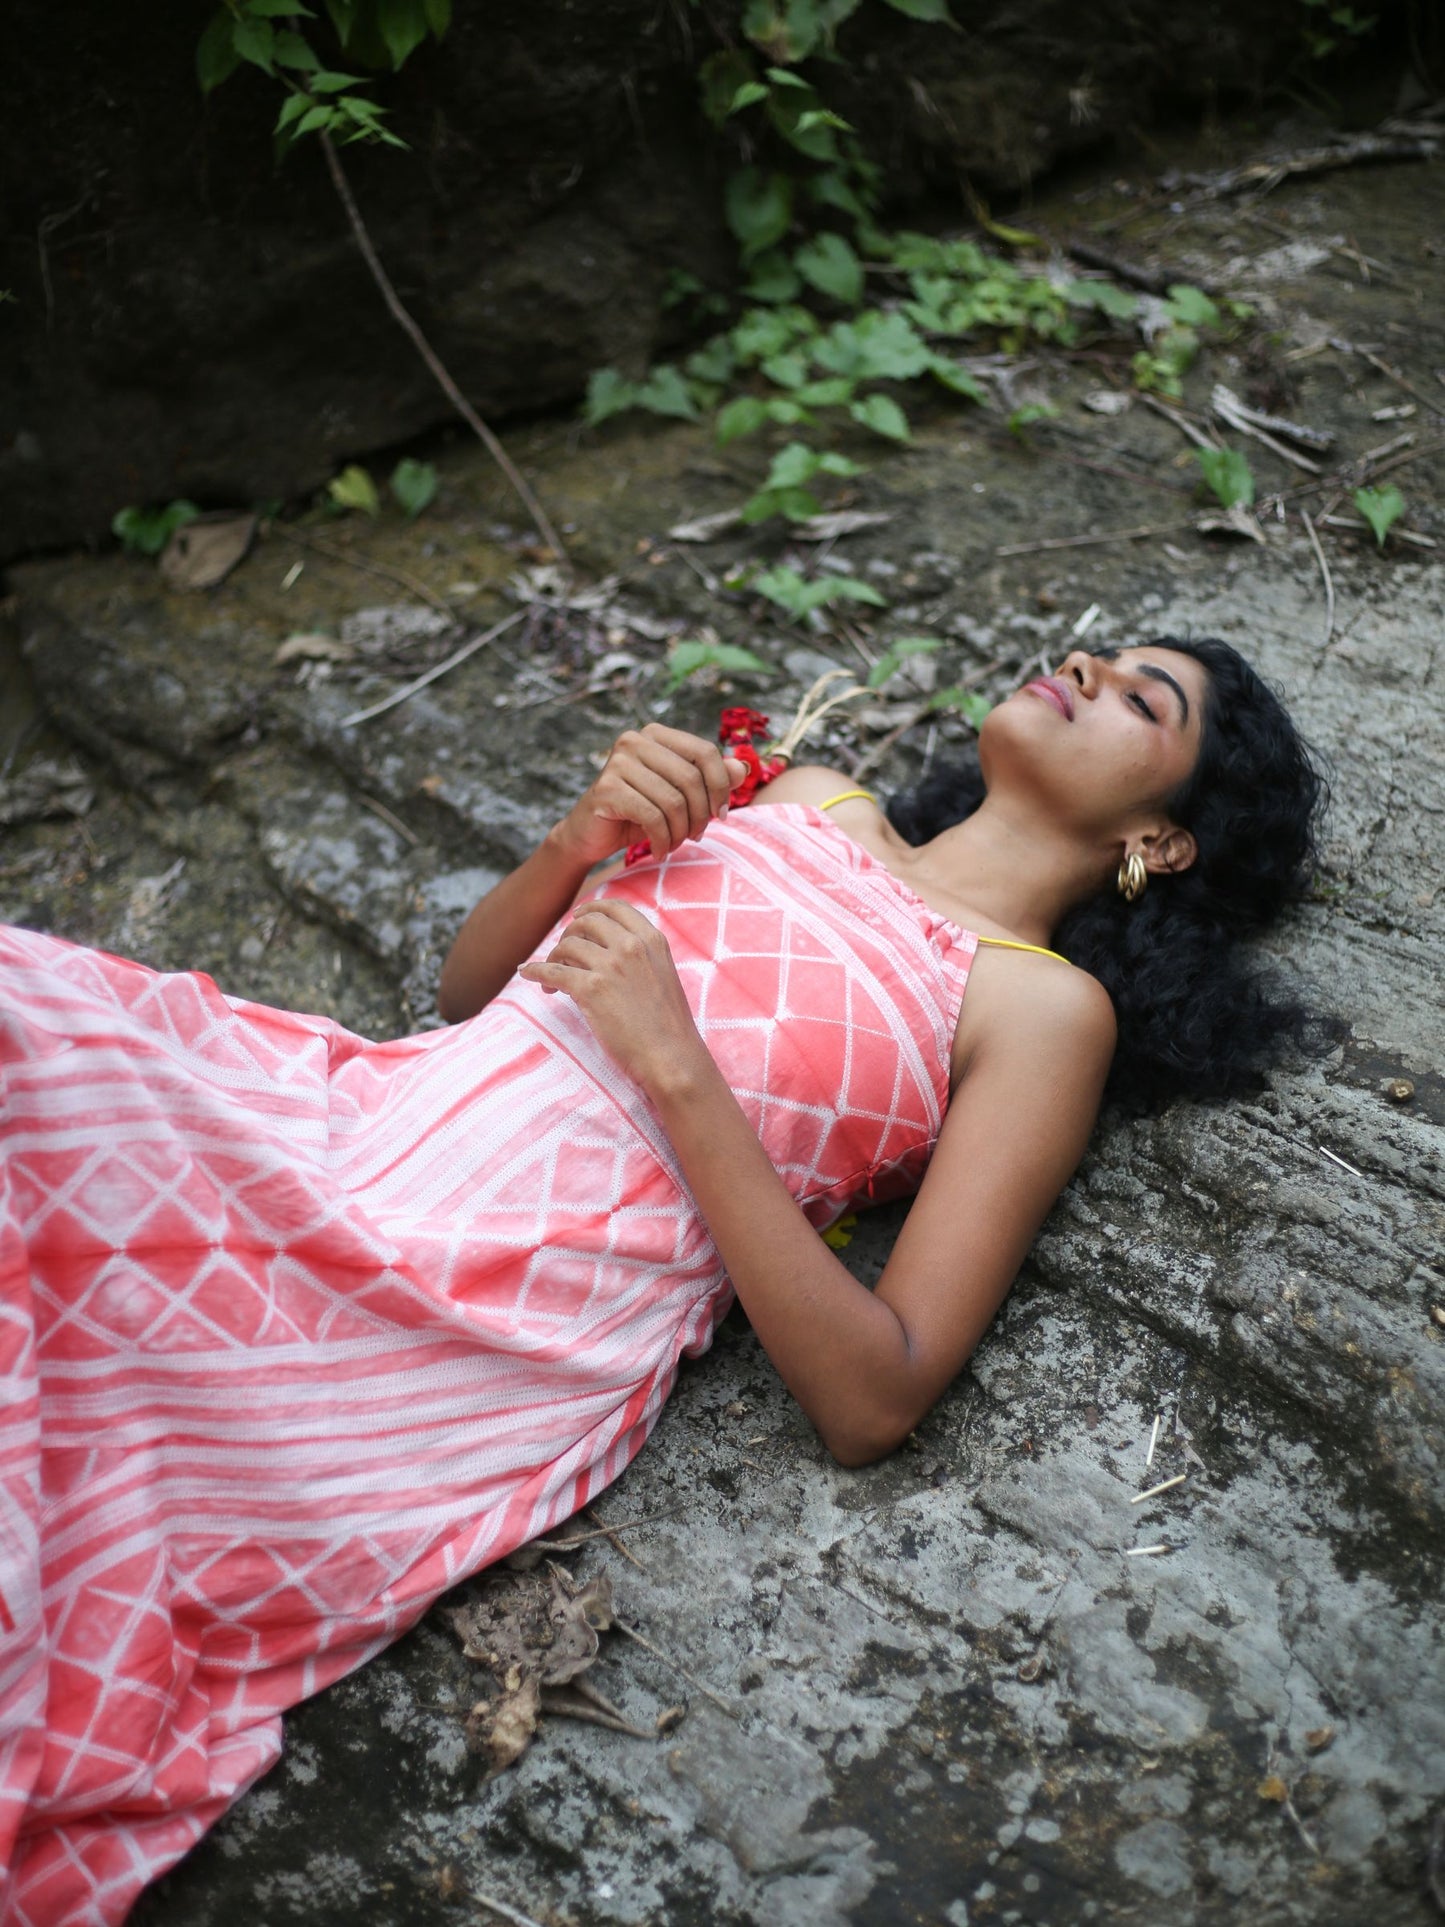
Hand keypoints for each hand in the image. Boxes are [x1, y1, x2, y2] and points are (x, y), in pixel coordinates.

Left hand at [518, 900, 705, 1093]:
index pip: (615, 908)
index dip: (591, 909)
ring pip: (566, 946)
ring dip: (553, 958)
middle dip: (569, 933)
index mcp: (652, 940)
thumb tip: (605, 951)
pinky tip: (527, 974)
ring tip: (552, 980)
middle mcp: (631, 946)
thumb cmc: (668, 1027)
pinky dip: (535, 971)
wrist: (671, 1057)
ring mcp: (611, 966)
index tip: (578, 918)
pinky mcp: (591, 989)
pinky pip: (552, 971)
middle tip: (562, 952)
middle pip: (586, 922)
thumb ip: (641, 957)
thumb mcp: (663, 976)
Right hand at [554, 724, 747, 868]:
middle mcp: (635, 740)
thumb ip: (710, 779)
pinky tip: (659, 851)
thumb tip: (742, 768)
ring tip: (674, 844)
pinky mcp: (607, 789)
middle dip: (701, 815)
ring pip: (673, 801)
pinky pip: (652, 817)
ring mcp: (618, 762)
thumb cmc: (638, 813)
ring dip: (681, 832)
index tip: (721, 814)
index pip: (705, 752)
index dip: (721, 786)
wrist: (589, 835)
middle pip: (690, 778)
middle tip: (697, 836)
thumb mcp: (679, 796)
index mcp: (656, 734)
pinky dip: (662, 841)